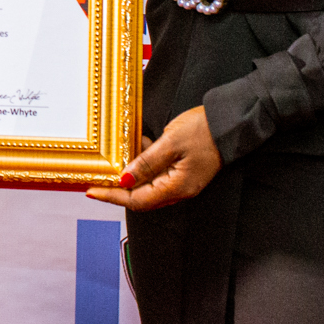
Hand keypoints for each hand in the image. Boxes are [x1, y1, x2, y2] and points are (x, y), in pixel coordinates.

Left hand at [85, 106, 221, 209]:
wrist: (230, 123)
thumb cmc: (203, 131)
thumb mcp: (170, 143)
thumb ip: (146, 162)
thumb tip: (125, 180)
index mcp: (177, 187)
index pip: (137, 200)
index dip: (113, 197)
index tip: (92, 192)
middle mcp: (180, 190)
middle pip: (141, 198)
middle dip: (118, 189)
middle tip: (97, 179)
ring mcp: (182, 182)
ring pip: (148, 186)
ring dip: (131, 176)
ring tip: (115, 161)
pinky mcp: (183, 172)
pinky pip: (158, 175)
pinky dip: (144, 165)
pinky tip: (138, 147)